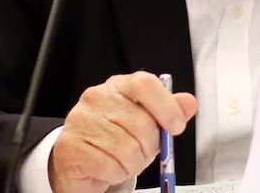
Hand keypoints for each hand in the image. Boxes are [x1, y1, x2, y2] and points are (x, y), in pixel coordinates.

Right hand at [49, 72, 197, 192]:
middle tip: (140, 152)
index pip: (145, 84)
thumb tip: (188, 103)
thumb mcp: (147, 124)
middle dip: (148, 147)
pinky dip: (114, 174)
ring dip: (131, 164)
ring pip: (126, 149)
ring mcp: (80, 120)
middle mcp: (97, 97)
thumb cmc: (116, 140)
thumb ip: (168, 112)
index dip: (166, 106)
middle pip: (141, 123)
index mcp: (119, 86)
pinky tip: (108, 168)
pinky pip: (108, 166)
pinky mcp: (70, 146)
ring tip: (122, 161)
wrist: (80, 160)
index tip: (176, 126)